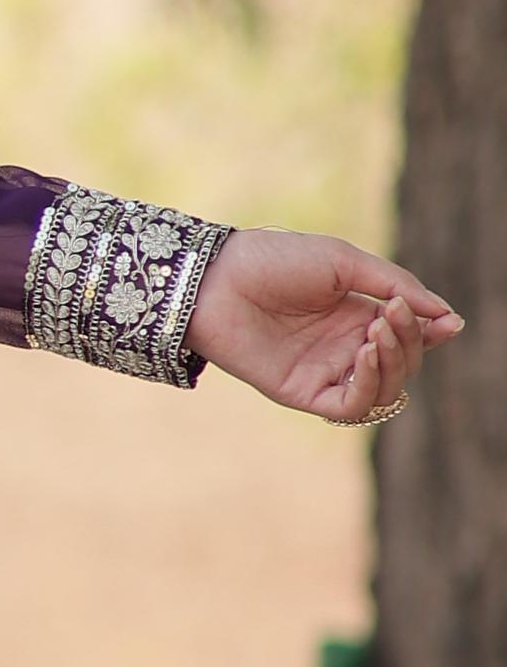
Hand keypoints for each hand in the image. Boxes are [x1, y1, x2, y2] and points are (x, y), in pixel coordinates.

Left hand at [188, 229, 460, 424]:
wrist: (218, 277)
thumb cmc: (275, 260)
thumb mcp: (344, 262)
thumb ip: (395, 285)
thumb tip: (447, 316)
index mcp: (356, 315)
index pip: (409, 336)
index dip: (432, 332)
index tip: (447, 321)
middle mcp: (344, 347)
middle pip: (404, 363)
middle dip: (410, 340)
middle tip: (393, 313)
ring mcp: (325, 371)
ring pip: (385, 389)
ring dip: (395, 362)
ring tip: (377, 330)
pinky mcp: (303, 392)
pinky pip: (351, 406)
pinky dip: (369, 385)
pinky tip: (365, 354)